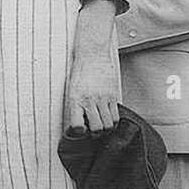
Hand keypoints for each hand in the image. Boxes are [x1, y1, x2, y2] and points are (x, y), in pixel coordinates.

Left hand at [64, 0, 119, 132]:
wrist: (92, 55)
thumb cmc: (80, 73)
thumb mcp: (72, 90)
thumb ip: (75, 107)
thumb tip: (78, 125)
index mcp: (75, 100)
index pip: (77, 126)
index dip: (78, 133)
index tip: (79, 131)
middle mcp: (89, 101)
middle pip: (98, 129)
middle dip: (96, 133)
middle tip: (92, 129)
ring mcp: (103, 98)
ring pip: (109, 125)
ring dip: (105, 128)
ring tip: (101, 122)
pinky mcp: (113, 95)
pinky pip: (116, 116)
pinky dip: (113, 120)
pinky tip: (107, 115)